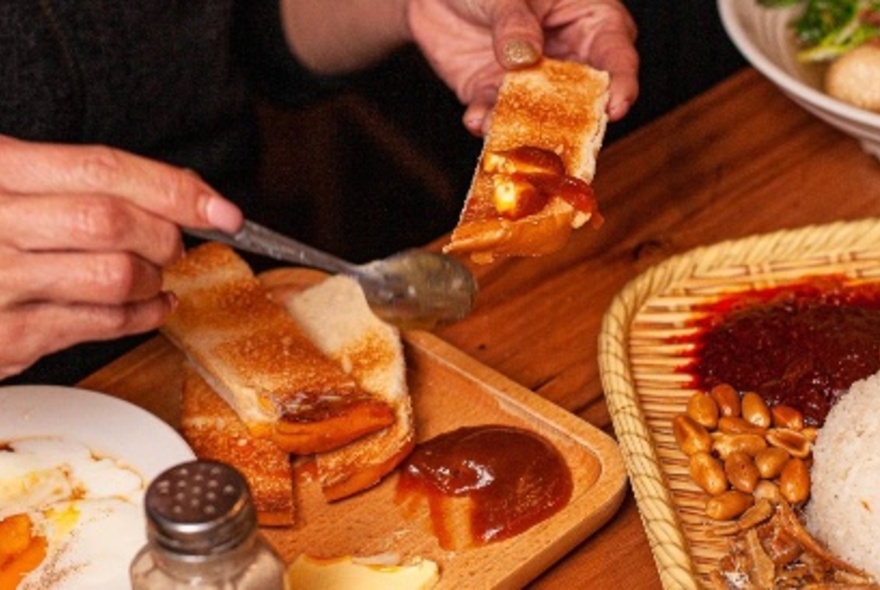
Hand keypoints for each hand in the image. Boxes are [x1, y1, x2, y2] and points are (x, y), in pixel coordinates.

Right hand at [0, 135, 241, 377]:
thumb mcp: (5, 188)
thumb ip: (70, 183)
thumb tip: (173, 190)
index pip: (104, 170)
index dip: (175, 189)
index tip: (221, 208)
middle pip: (114, 222)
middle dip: (165, 235)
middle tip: (172, 243)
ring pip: (115, 276)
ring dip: (154, 278)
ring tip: (155, 275)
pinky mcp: (6, 338)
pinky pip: (100, 324)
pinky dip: (144, 316)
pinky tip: (152, 306)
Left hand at [406, 0, 638, 133]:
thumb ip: (514, 22)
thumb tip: (523, 57)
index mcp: (590, 22)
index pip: (617, 57)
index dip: (621, 85)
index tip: (615, 107)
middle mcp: (566, 58)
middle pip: (583, 99)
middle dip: (573, 122)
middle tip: (562, 135)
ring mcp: (531, 81)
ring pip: (539, 116)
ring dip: (525, 130)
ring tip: (508, 132)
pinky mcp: (495, 94)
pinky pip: (495, 116)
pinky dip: (486, 122)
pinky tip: (477, 118)